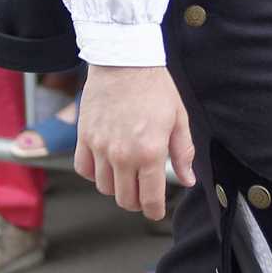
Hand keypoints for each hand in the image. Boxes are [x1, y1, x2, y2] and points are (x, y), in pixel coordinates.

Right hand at [74, 63, 195, 222]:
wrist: (124, 60)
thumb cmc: (155, 87)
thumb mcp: (179, 119)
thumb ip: (183, 153)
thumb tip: (188, 180)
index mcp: (150, 152)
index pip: (149, 198)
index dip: (154, 211)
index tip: (156, 212)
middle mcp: (122, 155)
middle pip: (125, 199)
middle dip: (137, 202)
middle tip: (144, 194)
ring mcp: (100, 147)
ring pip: (104, 187)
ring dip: (116, 187)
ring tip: (127, 176)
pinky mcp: (83, 137)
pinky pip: (84, 169)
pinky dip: (94, 173)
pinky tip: (106, 165)